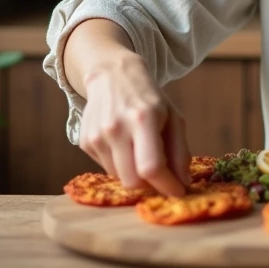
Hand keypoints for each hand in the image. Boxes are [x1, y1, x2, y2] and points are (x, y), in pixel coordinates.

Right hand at [78, 51, 190, 196]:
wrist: (112, 75)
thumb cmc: (148, 98)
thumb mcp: (173, 117)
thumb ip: (180, 151)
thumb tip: (183, 183)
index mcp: (143, 119)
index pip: (151, 167)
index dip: (167, 186)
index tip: (178, 192)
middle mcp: (116, 128)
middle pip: (133, 181)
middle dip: (150, 185)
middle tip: (161, 177)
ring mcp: (97, 136)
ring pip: (119, 178)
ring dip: (134, 175)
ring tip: (140, 152)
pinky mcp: (85, 142)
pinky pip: (107, 169)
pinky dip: (120, 166)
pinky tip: (124, 145)